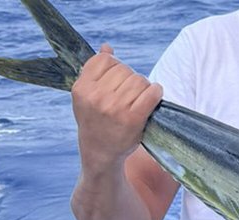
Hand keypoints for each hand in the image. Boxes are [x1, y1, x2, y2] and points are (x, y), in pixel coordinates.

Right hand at [71, 43, 162, 169]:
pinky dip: (156, 92)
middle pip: (124, 69)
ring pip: (138, 79)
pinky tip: (154, 95)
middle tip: (128, 93)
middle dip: (129, 78)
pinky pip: (151, 93)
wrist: (100, 153)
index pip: (105, 60)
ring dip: (143, 86)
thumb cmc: (95, 121)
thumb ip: (94, 71)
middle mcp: (97, 97)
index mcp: (83, 88)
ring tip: (138, 98)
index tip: (116, 80)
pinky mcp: (133, 119)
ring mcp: (115, 108)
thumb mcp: (87, 96)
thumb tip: (107, 47)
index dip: (114, 66)